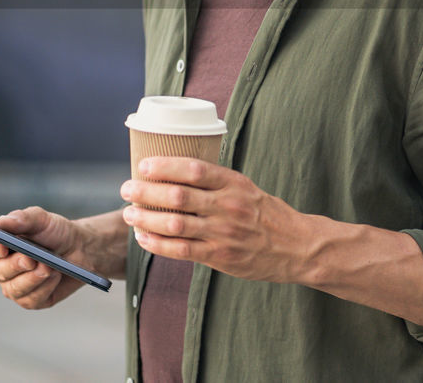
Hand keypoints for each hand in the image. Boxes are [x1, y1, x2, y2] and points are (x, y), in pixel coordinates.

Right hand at [0, 207, 86, 309]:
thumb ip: (24, 218)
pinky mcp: (32, 300)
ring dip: (33, 278)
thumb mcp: (43, 220)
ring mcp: (15, 286)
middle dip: (16, 265)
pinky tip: (56, 276)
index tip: (2, 247)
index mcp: (0, 245)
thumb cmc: (56, 232)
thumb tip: (3, 221)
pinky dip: (45, 287)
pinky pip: (32, 299)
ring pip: (14, 289)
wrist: (80, 249)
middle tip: (31, 259)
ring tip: (49, 266)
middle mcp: (3, 268)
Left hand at [119, 157, 311, 283]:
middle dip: (146, 191)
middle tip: (127, 188)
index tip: (144, 165)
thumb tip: (174, 171)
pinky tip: (144, 237)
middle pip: (177, 196)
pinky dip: (157, 243)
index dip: (164, 166)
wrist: (295, 247)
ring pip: (175, 224)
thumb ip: (215, 181)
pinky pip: (181, 250)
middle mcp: (227, 206)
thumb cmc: (265, 214)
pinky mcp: (219, 256)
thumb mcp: (245, 187)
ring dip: (146, 218)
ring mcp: (223, 233)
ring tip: (129, 213)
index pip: (194, 169)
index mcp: (233, 183)